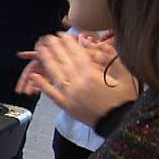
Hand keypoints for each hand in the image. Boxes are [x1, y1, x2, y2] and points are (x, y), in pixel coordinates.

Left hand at [16, 32, 136, 126]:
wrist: (120, 123)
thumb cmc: (125, 99)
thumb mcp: (125, 74)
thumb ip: (108, 56)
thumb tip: (93, 42)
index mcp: (92, 75)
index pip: (75, 54)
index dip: (67, 42)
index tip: (62, 34)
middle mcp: (78, 84)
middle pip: (62, 61)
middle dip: (54, 47)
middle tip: (48, 37)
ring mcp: (70, 95)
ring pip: (54, 74)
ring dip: (46, 60)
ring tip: (40, 50)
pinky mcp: (66, 106)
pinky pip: (50, 93)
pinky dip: (41, 84)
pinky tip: (34, 76)